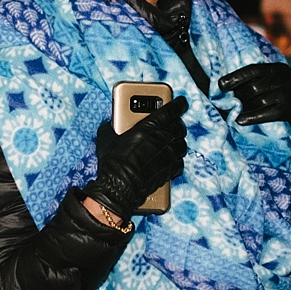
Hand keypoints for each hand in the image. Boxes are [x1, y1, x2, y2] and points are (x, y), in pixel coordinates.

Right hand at [81, 96, 188, 221]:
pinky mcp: (170, 170)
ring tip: (171, 140)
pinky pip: (180, 160)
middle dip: (177, 123)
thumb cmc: (114, 162)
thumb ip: (114, 127)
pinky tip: (169, 158)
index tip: (181, 102)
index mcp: (149, 126)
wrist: (120, 187)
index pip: (171, 110)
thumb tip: (112, 125)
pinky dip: (176, 158)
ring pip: (182, 143)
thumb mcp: (108, 138)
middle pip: (179, 126)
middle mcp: (163, 139)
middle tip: (172, 122)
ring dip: (178, 140)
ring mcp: (168, 155)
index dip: (178, 104)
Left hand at [219, 62, 290, 136]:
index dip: (234, 78)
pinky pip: (267, 113)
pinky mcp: (290, 109)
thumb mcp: (281, 79)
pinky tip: (241, 121)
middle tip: (229, 105)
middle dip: (237, 97)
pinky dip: (252, 117)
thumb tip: (236, 90)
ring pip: (256, 100)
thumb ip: (262, 81)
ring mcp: (285, 93)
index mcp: (275, 69)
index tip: (220, 85)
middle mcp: (280, 78)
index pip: (251, 70)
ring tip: (233, 113)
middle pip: (250, 88)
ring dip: (243, 108)